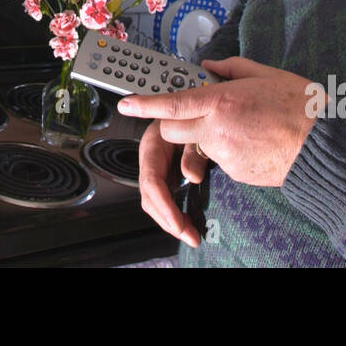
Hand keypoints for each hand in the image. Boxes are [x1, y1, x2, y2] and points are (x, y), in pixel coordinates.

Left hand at [120, 57, 324, 188]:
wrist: (325, 147)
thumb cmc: (301, 107)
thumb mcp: (265, 74)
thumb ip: (232, 68)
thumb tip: (210, 67)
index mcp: (222, 101)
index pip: (172, 104)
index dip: (145, 104)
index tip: (126, 104)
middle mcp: (217, 130)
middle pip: (173, 130)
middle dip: (176, 121)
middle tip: (198, 112)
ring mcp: (225, 155)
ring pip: (197, 146)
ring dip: (206, 137)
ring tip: (242, 126)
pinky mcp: (235, 173)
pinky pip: (219, 160)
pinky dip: (228, 151)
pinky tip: (253, 142)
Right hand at [135, 119, 210, 246]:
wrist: (195, 110)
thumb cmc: (194, 115)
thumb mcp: (195, 129)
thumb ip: (193, 150)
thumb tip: (191, 177)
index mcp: (153, 145)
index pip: (152, 180)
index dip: (163, 204)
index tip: (178, 223)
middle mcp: (151, 159)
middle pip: (150, 197)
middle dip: (167, 219)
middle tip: (189, 235)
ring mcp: (157, 169)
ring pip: (154, 202)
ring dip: (169, 221)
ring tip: (191, 235)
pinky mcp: (166, 176)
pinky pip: (164, 199)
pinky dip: (173, 214)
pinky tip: (187, 224)